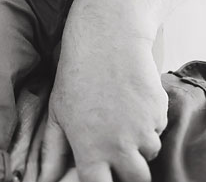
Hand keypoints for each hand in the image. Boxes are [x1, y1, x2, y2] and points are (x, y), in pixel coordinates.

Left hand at [38, 31, 166, 181]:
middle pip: (137, 179)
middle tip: (121, 155)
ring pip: (150, 152)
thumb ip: (54, 151)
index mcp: (90, 149)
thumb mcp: (59, 113)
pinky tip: (132, 99)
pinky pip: (159, 128)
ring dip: (141, 144)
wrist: (109, 38)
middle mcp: (119, 145)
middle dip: (132, 172)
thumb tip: (45, 178)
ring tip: (121, 116)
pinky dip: (150, 122)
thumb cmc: (77, 75)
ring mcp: (143, 128)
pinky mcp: (160, 111)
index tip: (105, 176)